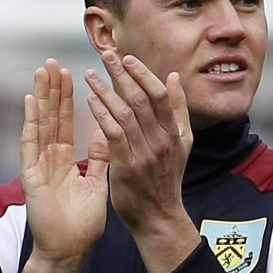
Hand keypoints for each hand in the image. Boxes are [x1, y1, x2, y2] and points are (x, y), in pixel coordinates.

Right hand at [20, 59, 109, 262]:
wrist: (69, 249)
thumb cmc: (82, 222)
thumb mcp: (95, 182)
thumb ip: (99, 157)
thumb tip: (105, 131)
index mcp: (64, 159)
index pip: (66, 121)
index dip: (68, 98)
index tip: (71, 73)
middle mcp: (49, 158)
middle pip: (51, 117)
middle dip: (52, 90)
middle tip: (53, 62)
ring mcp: (38, 165)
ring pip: (39, 124)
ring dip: (40, 97)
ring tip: (42, 71)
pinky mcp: (31, 175)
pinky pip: (30, 144)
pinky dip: (30, 122)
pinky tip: (30, 101)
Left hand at [84, 52, 198, 272]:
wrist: (159, 216)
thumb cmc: (166, 178)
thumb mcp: (183, 142)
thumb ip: (179, 108)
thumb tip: (172, 76)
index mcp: (175, 132)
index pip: (159, 94)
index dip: (142, 73)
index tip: (126, 57)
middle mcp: (161, 140)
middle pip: (140, 99)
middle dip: (122, 74)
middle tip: (106, 55)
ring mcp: (144, 154)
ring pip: (124, 114)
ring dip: (106, 91)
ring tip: (90, 74)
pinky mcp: (126, 167)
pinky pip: (112, 135)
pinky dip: (101, 115)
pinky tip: (90, 101)